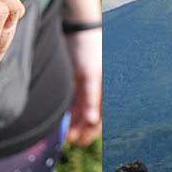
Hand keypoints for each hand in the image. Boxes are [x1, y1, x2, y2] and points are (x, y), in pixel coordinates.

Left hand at [65, 27, 101, 144]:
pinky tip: (64, 118)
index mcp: (107, 88)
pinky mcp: (78, 80)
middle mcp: (98, 89)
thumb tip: (94, 120)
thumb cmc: (89, 50)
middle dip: (82, 128)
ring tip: (66, 132)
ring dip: (75, 121)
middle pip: (92, 115)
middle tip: (71, 139)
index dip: (93, 130)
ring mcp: (88, 85)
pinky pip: (75, 100)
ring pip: (82, 109)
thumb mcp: (90, 75)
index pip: (102, 115)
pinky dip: (70, 110)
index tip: (81, 141)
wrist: (77, 29)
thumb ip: (92, 98)